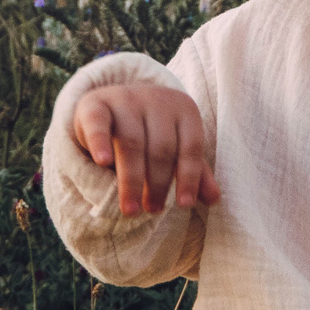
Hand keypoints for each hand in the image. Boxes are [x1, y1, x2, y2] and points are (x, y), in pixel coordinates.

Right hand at [72, 83, 221, 217]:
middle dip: (158, 184)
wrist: (112, 103)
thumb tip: (213, 199)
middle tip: (153, 210)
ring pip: (131, 142)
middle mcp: (156, 99)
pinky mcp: (95, 102)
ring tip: (131, 209)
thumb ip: (194, 171)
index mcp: (184, 108)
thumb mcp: (175, 148)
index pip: (191, 146)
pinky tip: (102, 162)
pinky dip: (100, 143)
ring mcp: (125, 98)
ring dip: (131, 180)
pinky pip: (98, 124)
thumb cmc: (150, 131)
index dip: (189, 177)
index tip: (184, 205)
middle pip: (161, 148)